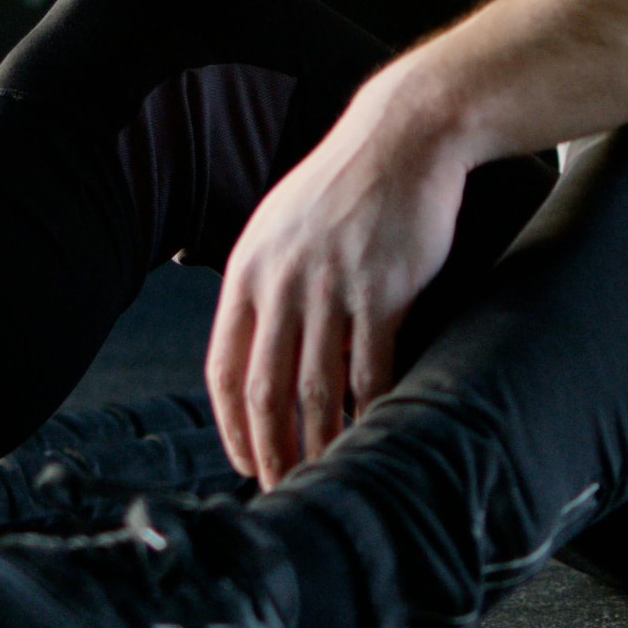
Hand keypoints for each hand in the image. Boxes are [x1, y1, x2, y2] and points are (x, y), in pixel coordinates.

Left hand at [206, 61, 473, 484]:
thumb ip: (263, 284)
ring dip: (319, 444)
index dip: (230, 426)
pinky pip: (372, 369)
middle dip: (270, 452)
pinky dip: (369, 411)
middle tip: (281, 491)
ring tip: (325, 477)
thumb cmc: (343, 185)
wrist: (403, 136)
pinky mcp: (385, 290)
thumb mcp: (280, 226)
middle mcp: (282, 282)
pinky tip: (371, 436)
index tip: (243, 461)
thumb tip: (253, 349)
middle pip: (266, 390)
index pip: (224, 367)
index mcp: (248, 270)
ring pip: (317, 390)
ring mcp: (333, 287)